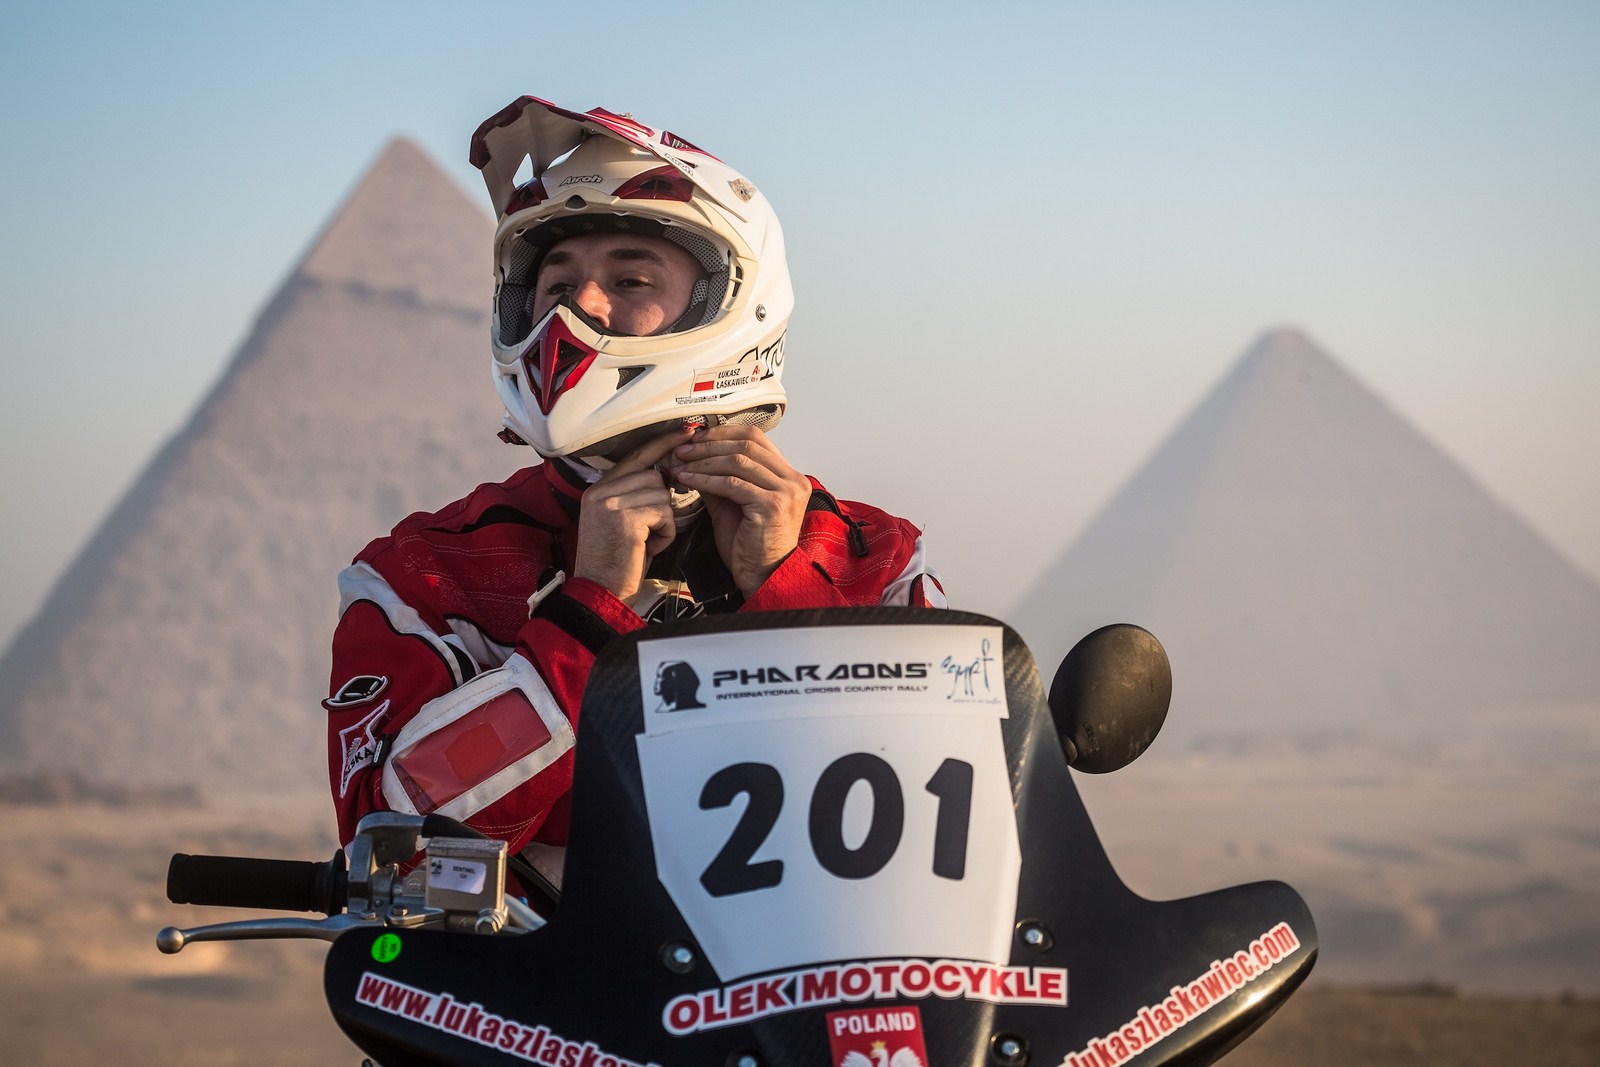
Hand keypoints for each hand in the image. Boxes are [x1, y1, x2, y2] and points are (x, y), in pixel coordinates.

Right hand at [573, 427, 692, 602]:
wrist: (600, 595)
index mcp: (598, 490)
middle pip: (652, 476)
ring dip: (664, 521)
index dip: (661, 444)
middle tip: (650, 530)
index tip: (686, 433)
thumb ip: (634, 497)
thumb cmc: (616, 564)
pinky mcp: (624, 518)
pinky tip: (648, 548)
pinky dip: (665, 533)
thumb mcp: (619, 523)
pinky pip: (664, 513)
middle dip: (662, 503)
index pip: (635, 457)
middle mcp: (600, 492)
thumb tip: (665, 476)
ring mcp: (609, 503)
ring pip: (661, 494)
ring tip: (647, 542)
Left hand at [668, 425, 810, 596]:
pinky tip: (688, 480)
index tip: (696, 438)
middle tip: (683, 449)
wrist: (764, 577)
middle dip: (710, 444)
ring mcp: (786, 491)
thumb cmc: (751, 548)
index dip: (723, 433)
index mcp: (789, 476)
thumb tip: (694, 457)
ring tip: (681, 464)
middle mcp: (793, 480)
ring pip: (738, 461)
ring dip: (704, 460)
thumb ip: (720, 479)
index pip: (756, 438)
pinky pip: (732, 484)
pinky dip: (706, 479)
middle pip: (747, 444)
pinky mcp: (772, 505)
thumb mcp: (732, 504)